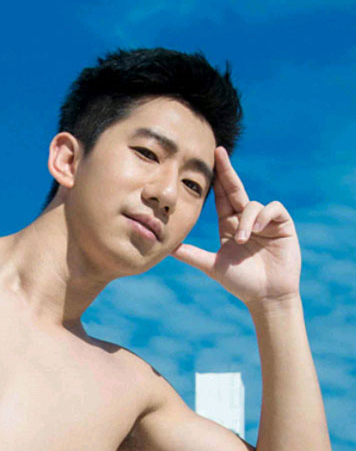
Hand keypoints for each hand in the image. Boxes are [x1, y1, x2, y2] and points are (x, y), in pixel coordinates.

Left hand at [171, 146, 301, 307]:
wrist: (265, 296)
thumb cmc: (240, 283)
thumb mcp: (212, 266)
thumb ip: (192, 255)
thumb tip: (168, 248)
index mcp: (229, 226)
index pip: (221, 198)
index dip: (216, 180)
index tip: (207, 161)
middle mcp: (246, 219)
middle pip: (235, 189)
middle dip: (227, 171)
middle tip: (218, 153)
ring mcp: (264, 221)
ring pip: (252, 204)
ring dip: (246, 220)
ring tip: (243, 241)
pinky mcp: (282, 224)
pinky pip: (272, 208)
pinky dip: (263, 217)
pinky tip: (256, 232)